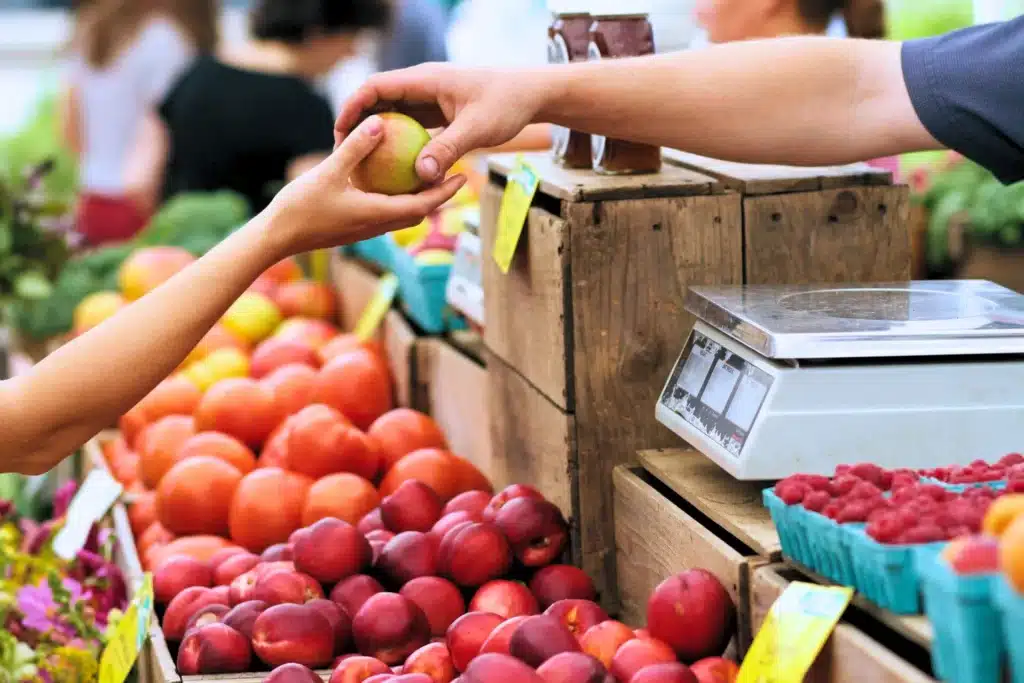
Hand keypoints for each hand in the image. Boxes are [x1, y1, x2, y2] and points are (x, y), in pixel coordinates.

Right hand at [269, 115, 466, 255]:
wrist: (276, 238)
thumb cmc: (300, 207)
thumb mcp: (328, 172)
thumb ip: (355, 148)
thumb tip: (380, 122)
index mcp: (377, 214)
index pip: (422, 205)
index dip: (445, 192)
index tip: (463, 176)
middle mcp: (377, 225)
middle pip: (418, 211)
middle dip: (439, 195)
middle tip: (456, 173)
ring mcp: (365, 228)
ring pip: (402, 213)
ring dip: (419, 198)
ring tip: (430, 175)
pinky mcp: (354, 227)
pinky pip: (385, 211)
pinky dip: (397, 198)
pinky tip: (391, 180)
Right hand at [334, 63, 547, 183]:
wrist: (531, 94)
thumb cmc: (507, 104)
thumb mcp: (477, 129)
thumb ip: (448, 149)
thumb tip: (421, 176)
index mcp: (425, 79)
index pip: (376, 87)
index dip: (353, 106)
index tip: (339, 131)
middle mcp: (423, 86)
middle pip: (378, 100)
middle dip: (357, 123)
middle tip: (342, 152)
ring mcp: (430, 99)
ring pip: (393, 114)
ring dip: (377, 135)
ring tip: (360, 162)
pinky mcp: (439, 112)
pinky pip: (410, 126)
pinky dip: (399, 143)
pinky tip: (393, 169)